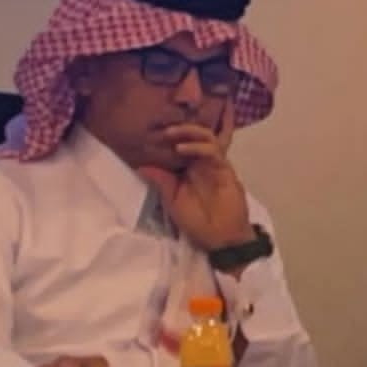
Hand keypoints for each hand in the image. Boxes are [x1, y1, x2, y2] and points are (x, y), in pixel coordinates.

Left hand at [138, 103, 254, 251]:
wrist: (220, 238)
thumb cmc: (197, 221)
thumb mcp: (172, 201)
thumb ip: (161, 182)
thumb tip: (140, 166)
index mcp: (188, 169)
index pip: (181, 145)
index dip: (170, 136)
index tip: (152, 131)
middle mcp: (202, 163)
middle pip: (195, 136)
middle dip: (180, 128)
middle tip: (162, 128)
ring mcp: (214, 165)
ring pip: (206, 138)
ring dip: (190, 131)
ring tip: (171, 133)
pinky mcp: (225, 170)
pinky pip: (214, 152)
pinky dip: (198, 147)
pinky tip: (183, 148)